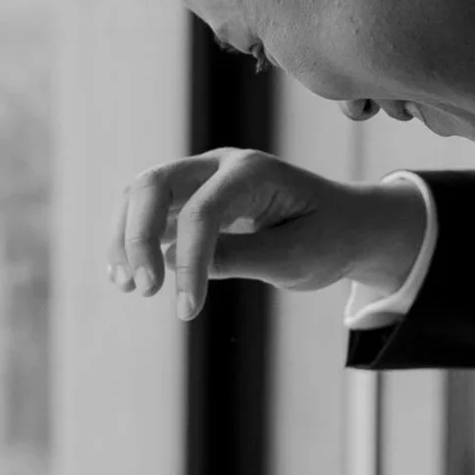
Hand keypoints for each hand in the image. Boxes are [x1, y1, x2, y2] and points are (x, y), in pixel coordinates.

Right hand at [105, 147, 427, 319]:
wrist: (349, 225)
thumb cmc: (329, 237)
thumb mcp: (293, 257)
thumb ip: (239, 257)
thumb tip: (177, 266)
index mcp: (252, 172)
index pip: (202, 211)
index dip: (188, 262)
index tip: (188, 309)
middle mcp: (221, 165)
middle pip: (154, 185)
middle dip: (137, 236)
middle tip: (144, 290)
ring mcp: (204, 178)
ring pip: (142, 195)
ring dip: (126, 238)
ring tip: (126, 286)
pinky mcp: (195, 198)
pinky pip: (151, 212)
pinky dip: (134, 240)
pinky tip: (126, 276)